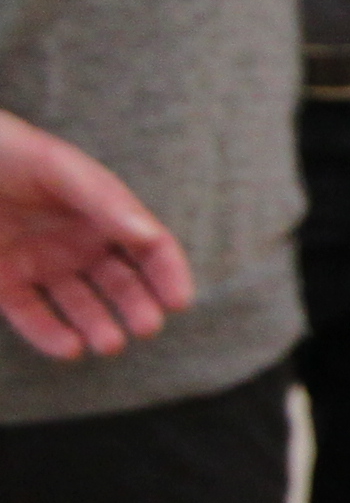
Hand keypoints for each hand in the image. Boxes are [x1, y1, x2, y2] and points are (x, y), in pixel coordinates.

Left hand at [0, 112, 193, 359]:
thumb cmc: (10, 154)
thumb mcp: (60, 169)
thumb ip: (105, 200)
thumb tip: (150, 236)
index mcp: (103, 212)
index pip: (149, 246)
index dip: (168, 273)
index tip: (178, 301)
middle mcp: (78, 242)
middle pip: (121, 282)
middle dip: (138, 307)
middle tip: (146, 327)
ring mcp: (41, 263)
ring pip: (80, 305)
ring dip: (99, 326)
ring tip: (109, 344)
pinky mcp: (4, 282)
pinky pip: (32, 315)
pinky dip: (51, 335)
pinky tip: (69, 349)